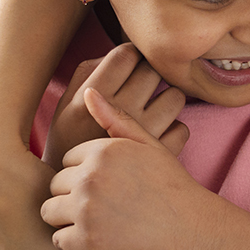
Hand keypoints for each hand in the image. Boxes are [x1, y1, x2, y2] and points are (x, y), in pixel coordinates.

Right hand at [44, 43, 187, 170]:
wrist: (74, 197)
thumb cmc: (71, 144)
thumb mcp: (66, 106)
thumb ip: (88, 73)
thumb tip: (123, 52)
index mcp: (93, 94)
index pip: (128, 53)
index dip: (131, 57)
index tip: (128, 69)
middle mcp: (120, 110)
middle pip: (154, 71)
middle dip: (149, 76)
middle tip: (139, 91)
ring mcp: (144, 134)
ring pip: (175, 97)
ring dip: (166, 102)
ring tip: (150, 114)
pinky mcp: (161, 155)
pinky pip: (183, 128)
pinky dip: (173, 131)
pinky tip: (156, 138)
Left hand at [44, 43, 188, 249]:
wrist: (192, 229)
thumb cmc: (172, 187)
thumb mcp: (150, 146)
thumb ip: (116, 120)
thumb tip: (89, 92)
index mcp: (104, 150)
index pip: (69, 160)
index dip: (86, 173)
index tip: (108, 185)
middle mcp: (92, 176)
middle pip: (55, 184)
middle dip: (73, 195)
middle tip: (104, 206)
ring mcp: (87, 208)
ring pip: (50, 211)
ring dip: (68, 219)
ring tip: (97, 222)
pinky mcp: (86, 240)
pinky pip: (59, 240)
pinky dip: (75, 243)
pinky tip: (99, 239)